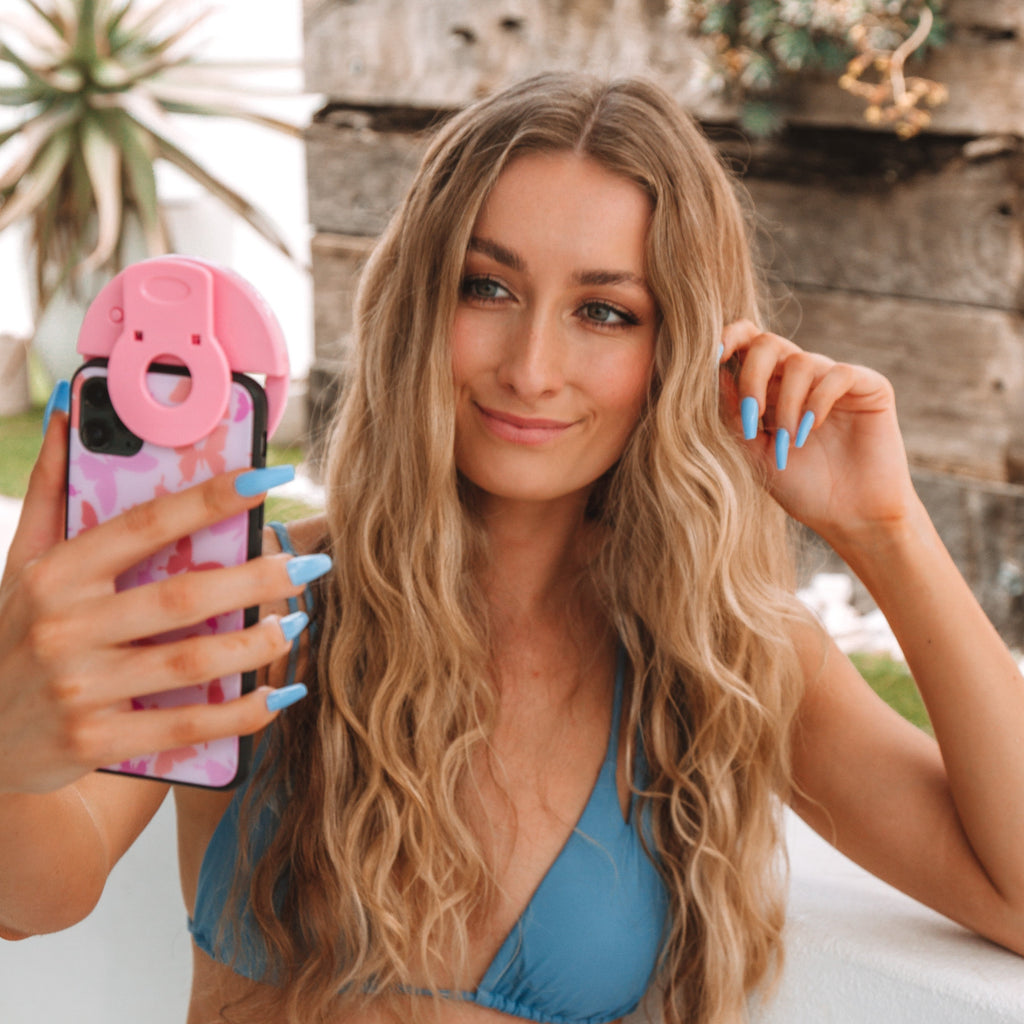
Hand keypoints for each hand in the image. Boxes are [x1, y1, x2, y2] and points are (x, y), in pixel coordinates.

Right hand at [0, 410, 319, 794]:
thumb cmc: (15, 630)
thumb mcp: (23, 560)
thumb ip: (51, 487)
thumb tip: (70, 411)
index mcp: (58, 573)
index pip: (146, 524)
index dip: (213, 498)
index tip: (270, 477)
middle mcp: (66, 627)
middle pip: (182, 596)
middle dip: (255, 579)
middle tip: (306, 566)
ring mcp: (79, 688)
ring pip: (191, 662)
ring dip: (256, 643)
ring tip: (297, 623)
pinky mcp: (93, 741)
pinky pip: (183, 727)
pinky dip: (238, 714)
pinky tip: (277, 696)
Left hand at [720, 320, 916, 540]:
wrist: (850, 517)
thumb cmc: (803, 489)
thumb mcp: (755, 454)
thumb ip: (734, 417)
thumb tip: (713, 375)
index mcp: (771, 389)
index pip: (749, 344)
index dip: (730, 339)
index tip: (712, 357)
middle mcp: (802, 378)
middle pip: (769, 342)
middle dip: (752, 375)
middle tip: (752, 414)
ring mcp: (835, 380)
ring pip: (801, 361)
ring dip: (787, 404)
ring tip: (790, 440)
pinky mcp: (869, 387)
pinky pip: (838, 374)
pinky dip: (818, 400)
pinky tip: (813, 428)